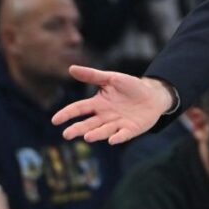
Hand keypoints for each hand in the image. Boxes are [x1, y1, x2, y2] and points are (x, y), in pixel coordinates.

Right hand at [54, 65, 173, 144]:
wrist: (153, 95)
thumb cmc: (131, 86)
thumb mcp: (112, 78)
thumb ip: (93, 76)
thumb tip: (71, 68)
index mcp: (98, 103)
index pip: (79, 109)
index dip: (67, 114)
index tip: (55, 120)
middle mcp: (105, 116)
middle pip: (88, 124)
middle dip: (78, 129)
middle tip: (66, 135)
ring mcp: (117, 124)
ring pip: (104, 131)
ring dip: (96, 134)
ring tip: (87, 137)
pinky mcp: (131, 129)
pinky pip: (123, 135)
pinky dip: (118, 137)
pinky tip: (112, 140)